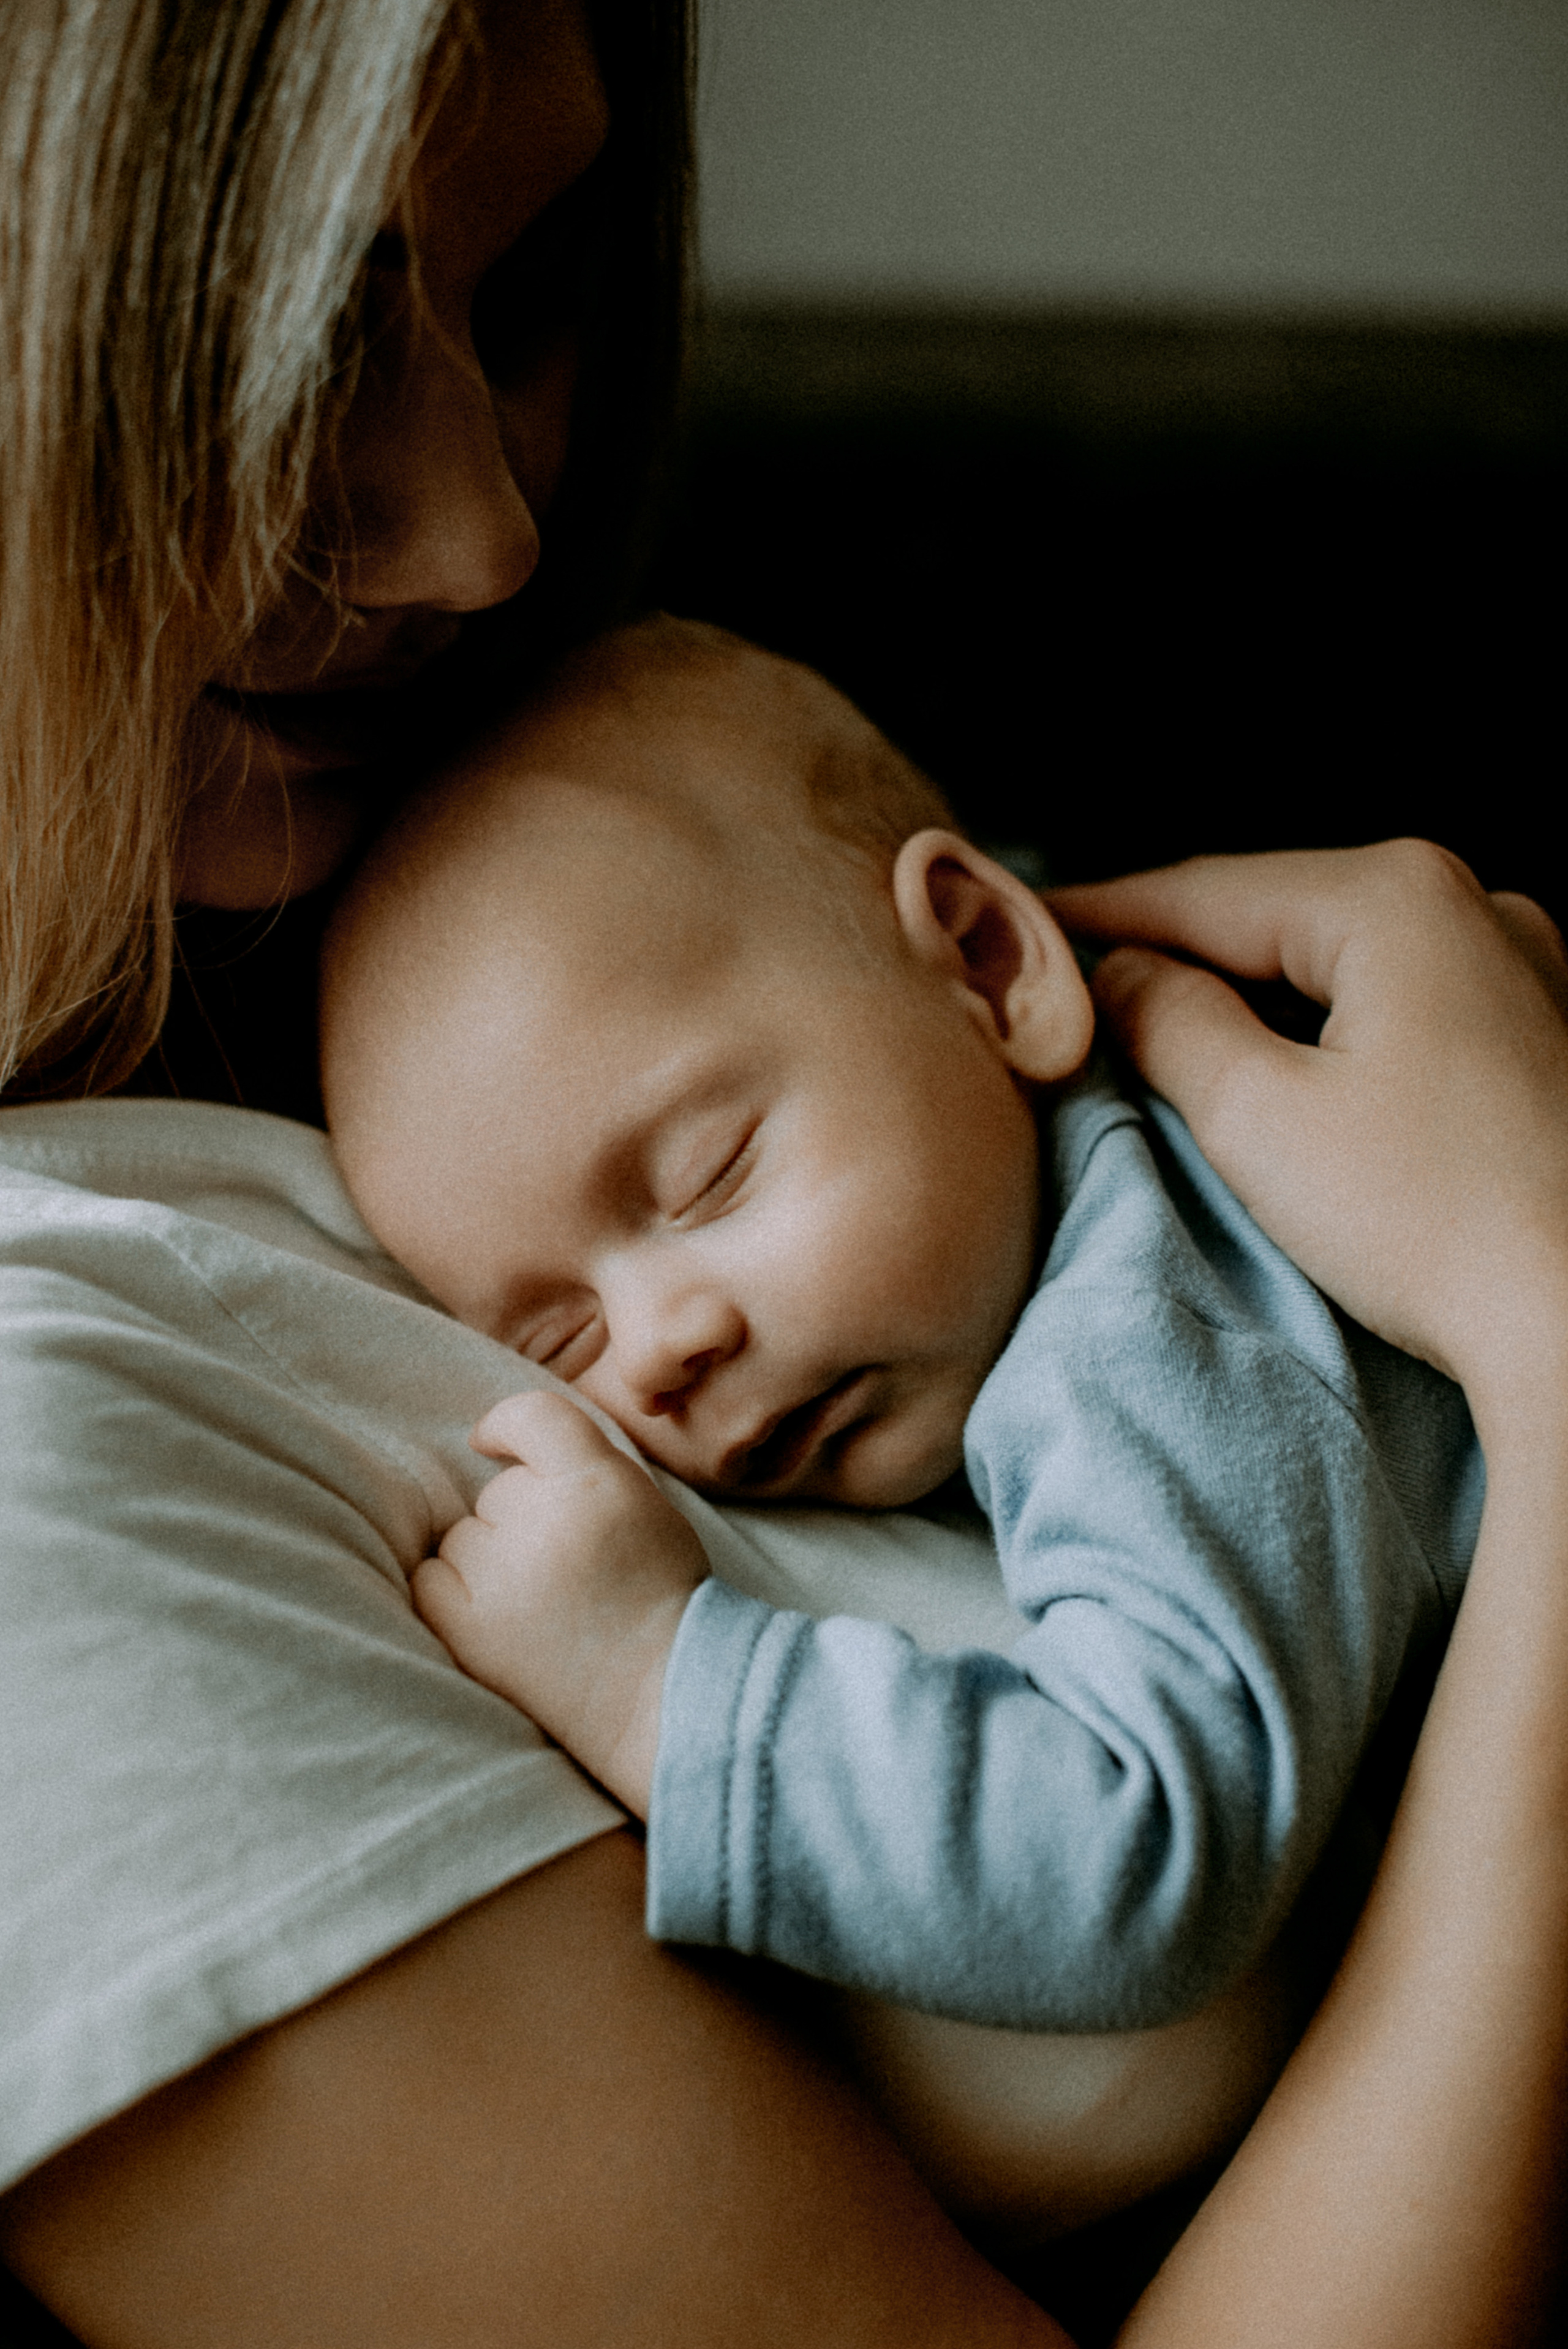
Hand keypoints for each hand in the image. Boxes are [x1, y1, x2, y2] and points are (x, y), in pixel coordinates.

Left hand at [411, 1391, 708, 1813]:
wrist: (657, 1696)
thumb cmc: (656, 1597)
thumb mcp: (644, 1505)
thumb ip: (583, 1466)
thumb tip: (497, 1445)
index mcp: (598, 1483)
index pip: (532, 1416)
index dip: (504, 1426)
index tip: (491, 1443)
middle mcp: (545, 1521)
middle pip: (497, 1491)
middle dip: (520, 1519)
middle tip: (570, 1571)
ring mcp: (501, 1577)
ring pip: (463, 1535)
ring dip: (489, 1559)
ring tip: (545, 1605)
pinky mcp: (468, 1629)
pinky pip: (429, 1579)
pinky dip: (452, 1592)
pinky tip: (500, 1619)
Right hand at [1050, 841, 1567, 1436]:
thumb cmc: (1435, 1226)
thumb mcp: (1259, 1118)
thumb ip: (1168, 1023)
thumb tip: (1122, 977)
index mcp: (1398, 898)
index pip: (1206, 892)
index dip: (1099, 912)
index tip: (1024, 921)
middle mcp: (1473, 907)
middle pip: (1276, 916)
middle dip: (1175, 952)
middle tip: (1075, 988)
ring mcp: (1520, 969)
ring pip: (1337, 960)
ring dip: (1249, 994)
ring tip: (1160, 1033)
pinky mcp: (1538, 1036)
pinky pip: (1397, 1000)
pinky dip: (1322, 1024)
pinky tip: (1277, 1069)